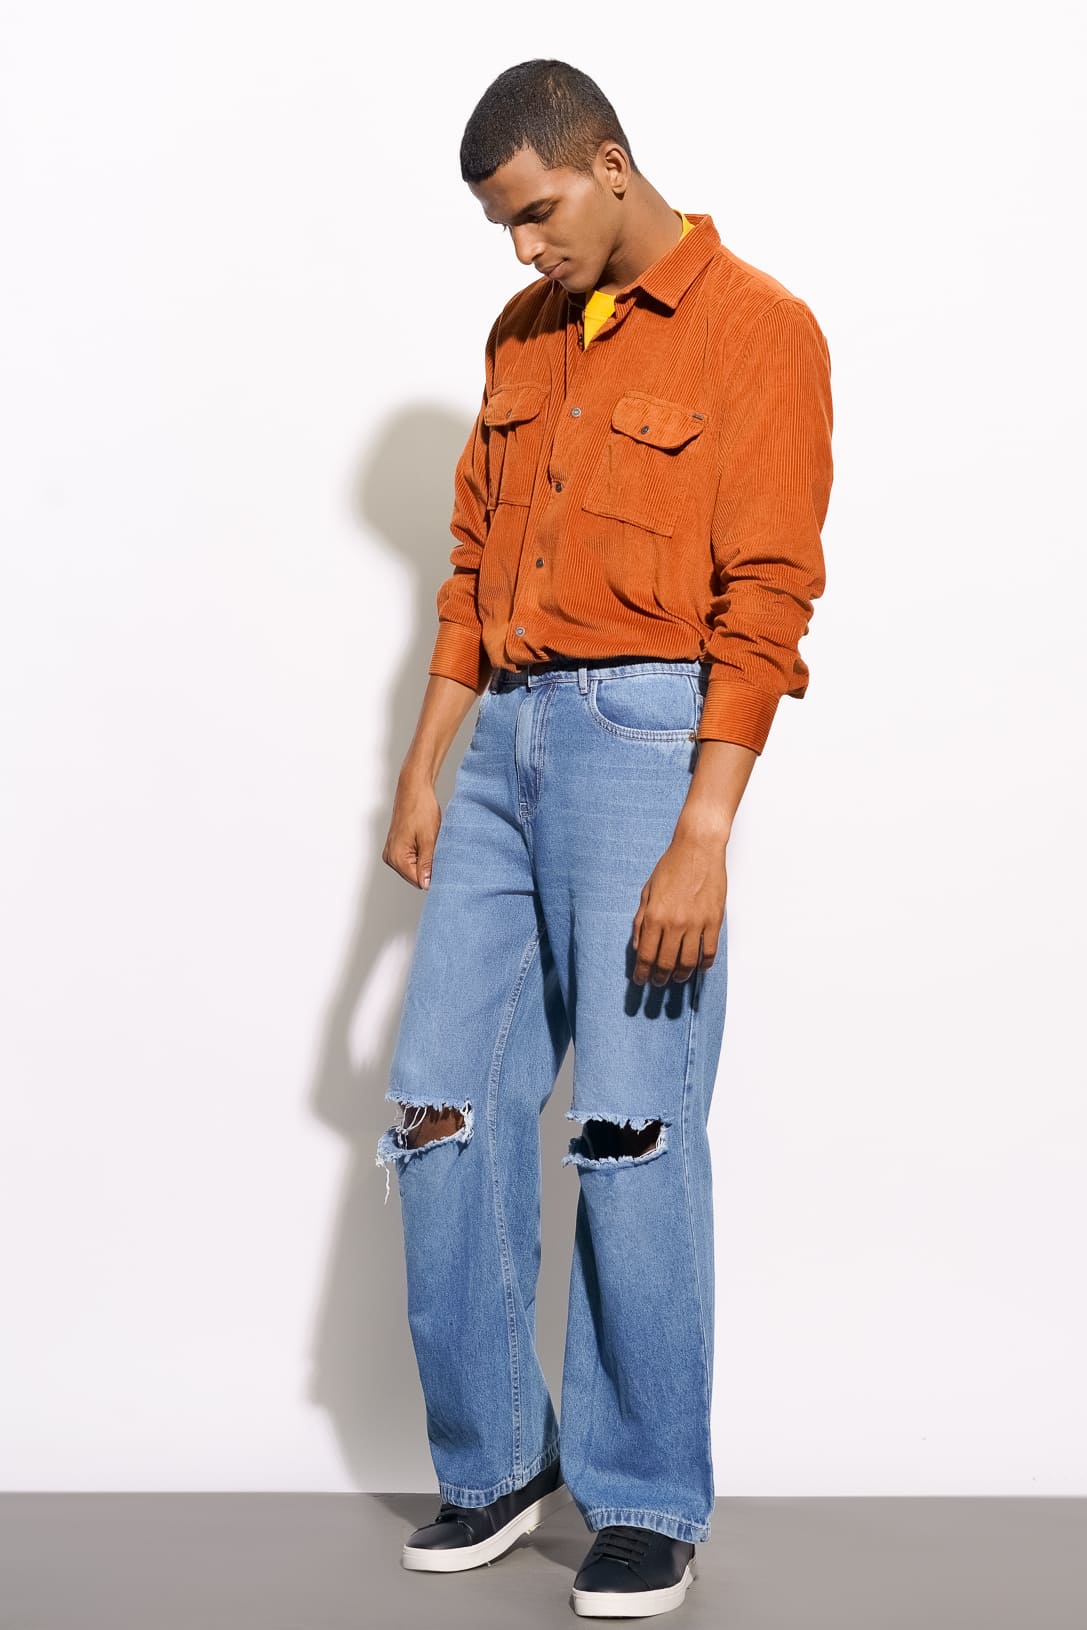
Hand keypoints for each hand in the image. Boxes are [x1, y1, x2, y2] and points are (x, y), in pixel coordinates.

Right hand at [383, 771, 441, 889]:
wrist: (414, 788)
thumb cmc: (420, 808)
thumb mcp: (429, 839)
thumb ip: (427, 864)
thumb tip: (427, 884)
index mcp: (396, 857)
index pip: (418, 882)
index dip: (433, 876)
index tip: (443, 866)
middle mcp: (390, 857)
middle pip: (414, 877)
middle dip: (428, 868)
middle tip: (439, 851)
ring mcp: (391, 852)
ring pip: (413, 868)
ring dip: (425, 861)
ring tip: (431, 843)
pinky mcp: (395, 846)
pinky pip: (410, 859)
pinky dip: (421, 854)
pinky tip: (426, 841)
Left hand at [631, 831, 725, 985]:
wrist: (698, 849)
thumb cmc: (671, 867)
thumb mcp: (647, 892)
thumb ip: (641, 920)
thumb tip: (638, 946)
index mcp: (654, 916)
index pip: (646, 955)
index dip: (642, 972)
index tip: (640, 980)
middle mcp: (674, 923)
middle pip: (666, 963)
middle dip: (660, 978)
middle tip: (658, 983)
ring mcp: (696, 923)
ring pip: (688, 962)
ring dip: (681, 975)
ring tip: (677, 978)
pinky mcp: (713, 920)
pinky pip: (709, 951)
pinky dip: (704, 964)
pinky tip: (699, 967)